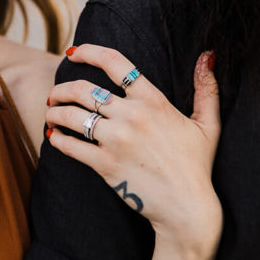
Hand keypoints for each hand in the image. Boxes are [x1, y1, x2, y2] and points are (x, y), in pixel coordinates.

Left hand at [46, 45, 221, 247]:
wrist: (186, 208)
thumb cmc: (197, 166)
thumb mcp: (208, 125)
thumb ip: (206, 88)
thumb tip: (207, 55)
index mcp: (153, 100)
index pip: (114, 63)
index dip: (89, 52)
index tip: (73, 53)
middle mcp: (132, 116)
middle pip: (83, 89)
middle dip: (62, 88)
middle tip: (54, 93)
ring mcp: (116, 140)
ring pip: (71, 115)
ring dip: (54, 112)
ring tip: (51, 113)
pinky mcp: (105, 164)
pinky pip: (70, 146)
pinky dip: (57, 139)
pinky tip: (54, 136)